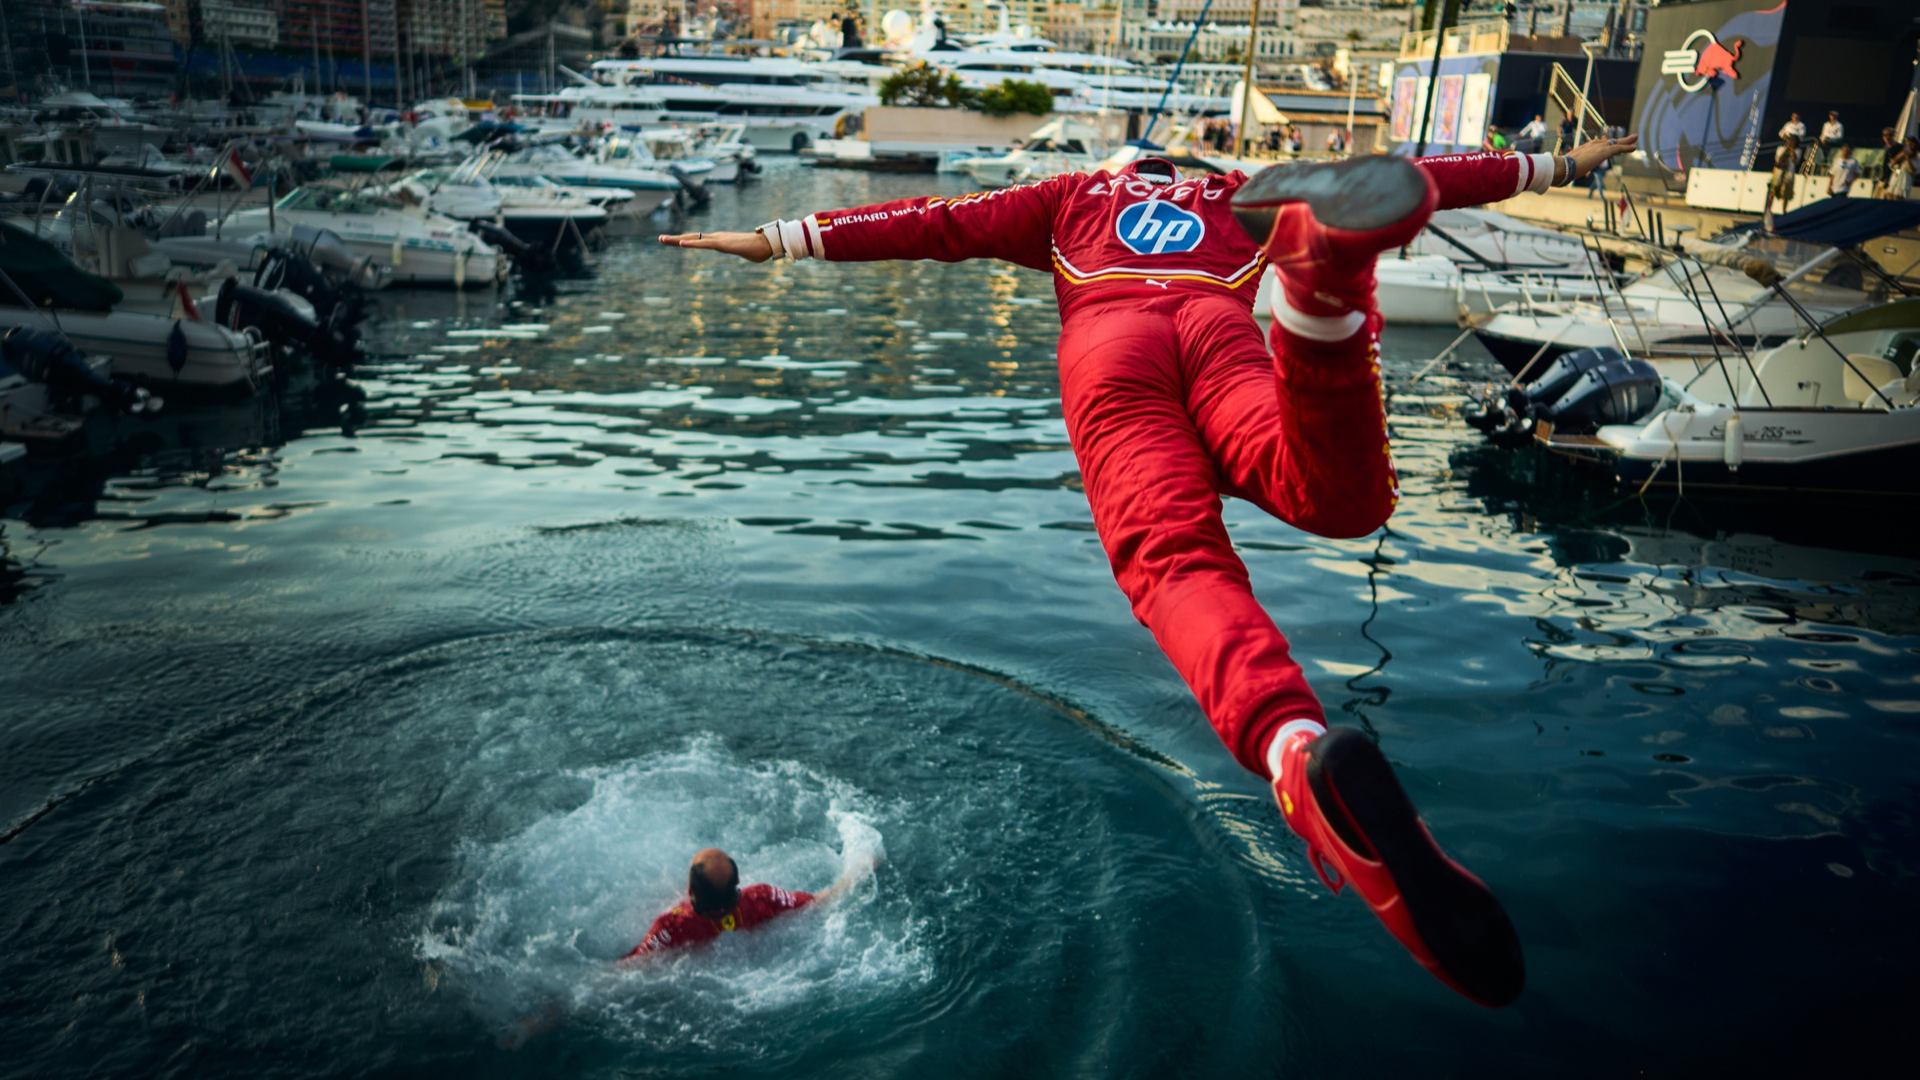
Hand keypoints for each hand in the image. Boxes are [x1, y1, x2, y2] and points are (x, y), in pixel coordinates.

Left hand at [659, 230, 775, 262]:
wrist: (769, 244)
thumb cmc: (759, 249)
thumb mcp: (745, 253)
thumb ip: (743, 253)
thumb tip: (751, 254)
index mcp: (720, 240)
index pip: (699, 239)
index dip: (685, 239)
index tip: (673, 240)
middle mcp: (716, 237)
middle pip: (692, 236)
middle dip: (674, 238)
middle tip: (659, 238)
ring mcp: (719, 239)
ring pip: (694, 238)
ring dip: (677, 239)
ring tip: (662, 239)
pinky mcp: (722, 244)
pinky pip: (704, 244)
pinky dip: (691, 243)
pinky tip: (680, 243)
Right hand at [1566, 133, 1638, 181]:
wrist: (1562, 167)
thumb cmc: (1560, 170)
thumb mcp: (1566, 169)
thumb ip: (1567, 171)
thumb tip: (1560, 180)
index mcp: (1583, 148)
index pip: (1597, 144)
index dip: (1605, 144)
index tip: (1610, 142)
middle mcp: (1591, 145)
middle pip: (1608, 141)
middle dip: (1619, 140)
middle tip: (1628, 138)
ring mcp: (1598, 148)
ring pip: (1615, 142)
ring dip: (1626, 141)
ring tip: (1635, 138)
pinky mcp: (1603, 152)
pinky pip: (1618, 148)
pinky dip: (1627, 147)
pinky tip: (1634, 148)